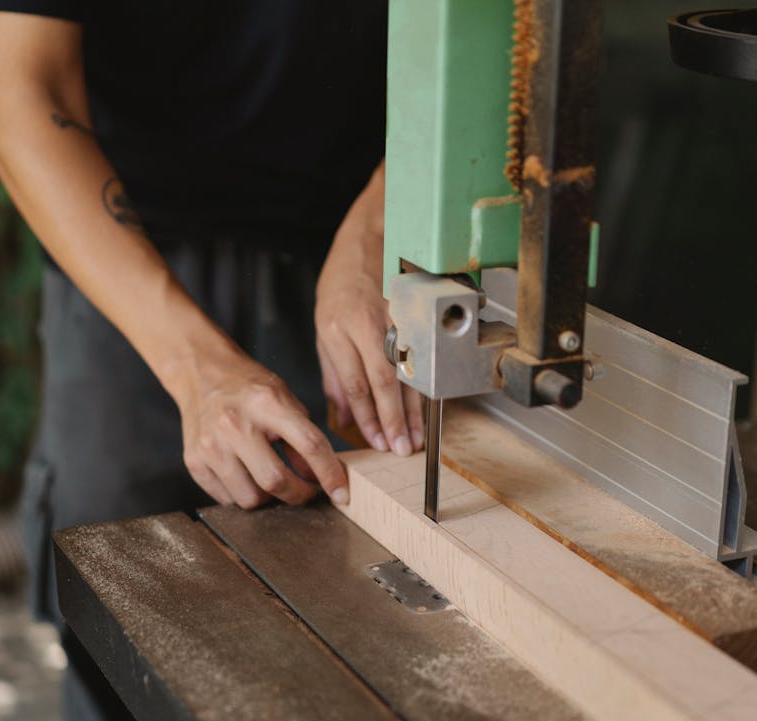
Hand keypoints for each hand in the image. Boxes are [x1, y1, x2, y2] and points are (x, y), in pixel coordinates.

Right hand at [175, 342, 347, 508]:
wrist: (201, 373)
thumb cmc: (247, 386)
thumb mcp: (284, 398)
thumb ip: (303, 435)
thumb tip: (317, 476)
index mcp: (266, 403)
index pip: (309, 445)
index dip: (330, 473)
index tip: (341, 492)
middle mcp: (235, 424)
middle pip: (276, 481)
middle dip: (299, 494)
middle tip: (305, 490)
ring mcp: (211, 445)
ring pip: (250, 498)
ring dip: (268, 497)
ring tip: (269, 477)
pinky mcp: (194, 461)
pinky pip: (226, 498)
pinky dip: (242, 493)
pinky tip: (245, 473)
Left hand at [316, 163, 423, 455]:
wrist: (370, 236)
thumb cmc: (344, 280)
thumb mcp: (324, 325)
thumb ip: (334, 372)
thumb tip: (344, 412)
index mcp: (338, 328)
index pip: (355, 383)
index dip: (368, 416)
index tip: (376, 440)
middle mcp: (367, 324)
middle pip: (383, 382)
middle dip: (394, 420)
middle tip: (401, 447)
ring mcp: (395, 318)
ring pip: (408, 371)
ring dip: (415, 409)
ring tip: (418, 435)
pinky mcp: (415, 313)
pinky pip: (422, 355)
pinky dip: (427, 383)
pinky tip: (432, 404)